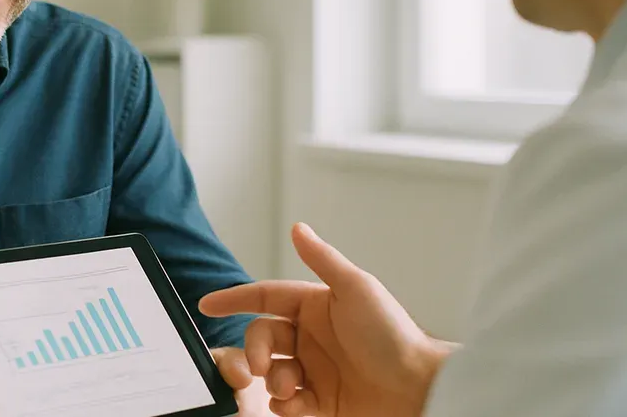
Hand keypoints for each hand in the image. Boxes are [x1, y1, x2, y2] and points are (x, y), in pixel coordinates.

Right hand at [199, 223, 453, 416]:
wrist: (419, 390)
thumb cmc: (394, 337)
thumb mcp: (357, 289)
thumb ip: (322, 259)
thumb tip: (297, 227)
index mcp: (316, 307)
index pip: (265, 297)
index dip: (235, 298)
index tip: (207, 304)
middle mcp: (312, 338)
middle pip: (262, 337)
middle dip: (256, 350)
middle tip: (264, 366)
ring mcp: (316, 371)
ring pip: (270, 373)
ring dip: (273, 381)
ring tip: (291, 389)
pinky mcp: (321, 403)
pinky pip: (285, 404)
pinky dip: (284, 406)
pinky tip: (297, 405)